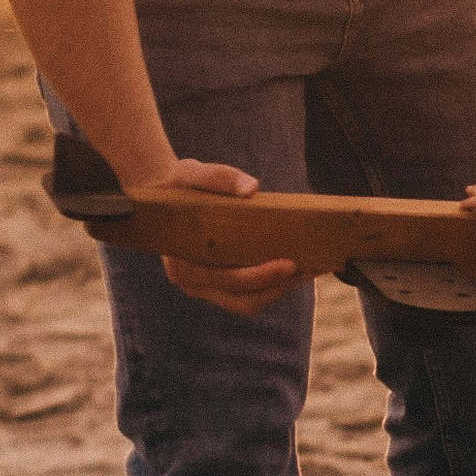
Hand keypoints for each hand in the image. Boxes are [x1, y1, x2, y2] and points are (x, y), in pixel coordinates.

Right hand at [150, 157, 308, 315]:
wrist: (165, 196)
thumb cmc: (177, 186)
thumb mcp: (191, 173)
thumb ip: (218, 178)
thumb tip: (252, 188)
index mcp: (181, 265)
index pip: (225, 279)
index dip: (259, 276)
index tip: (289, 264)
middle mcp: (192, 284)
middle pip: (243, 298)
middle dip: (279, 285)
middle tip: (311, 267)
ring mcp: (206, 289)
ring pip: (248, 302)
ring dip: (280, 289)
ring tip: (310, 269)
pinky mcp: (219, 286)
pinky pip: (249, 294)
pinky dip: (273, 285)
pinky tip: (296, 267)